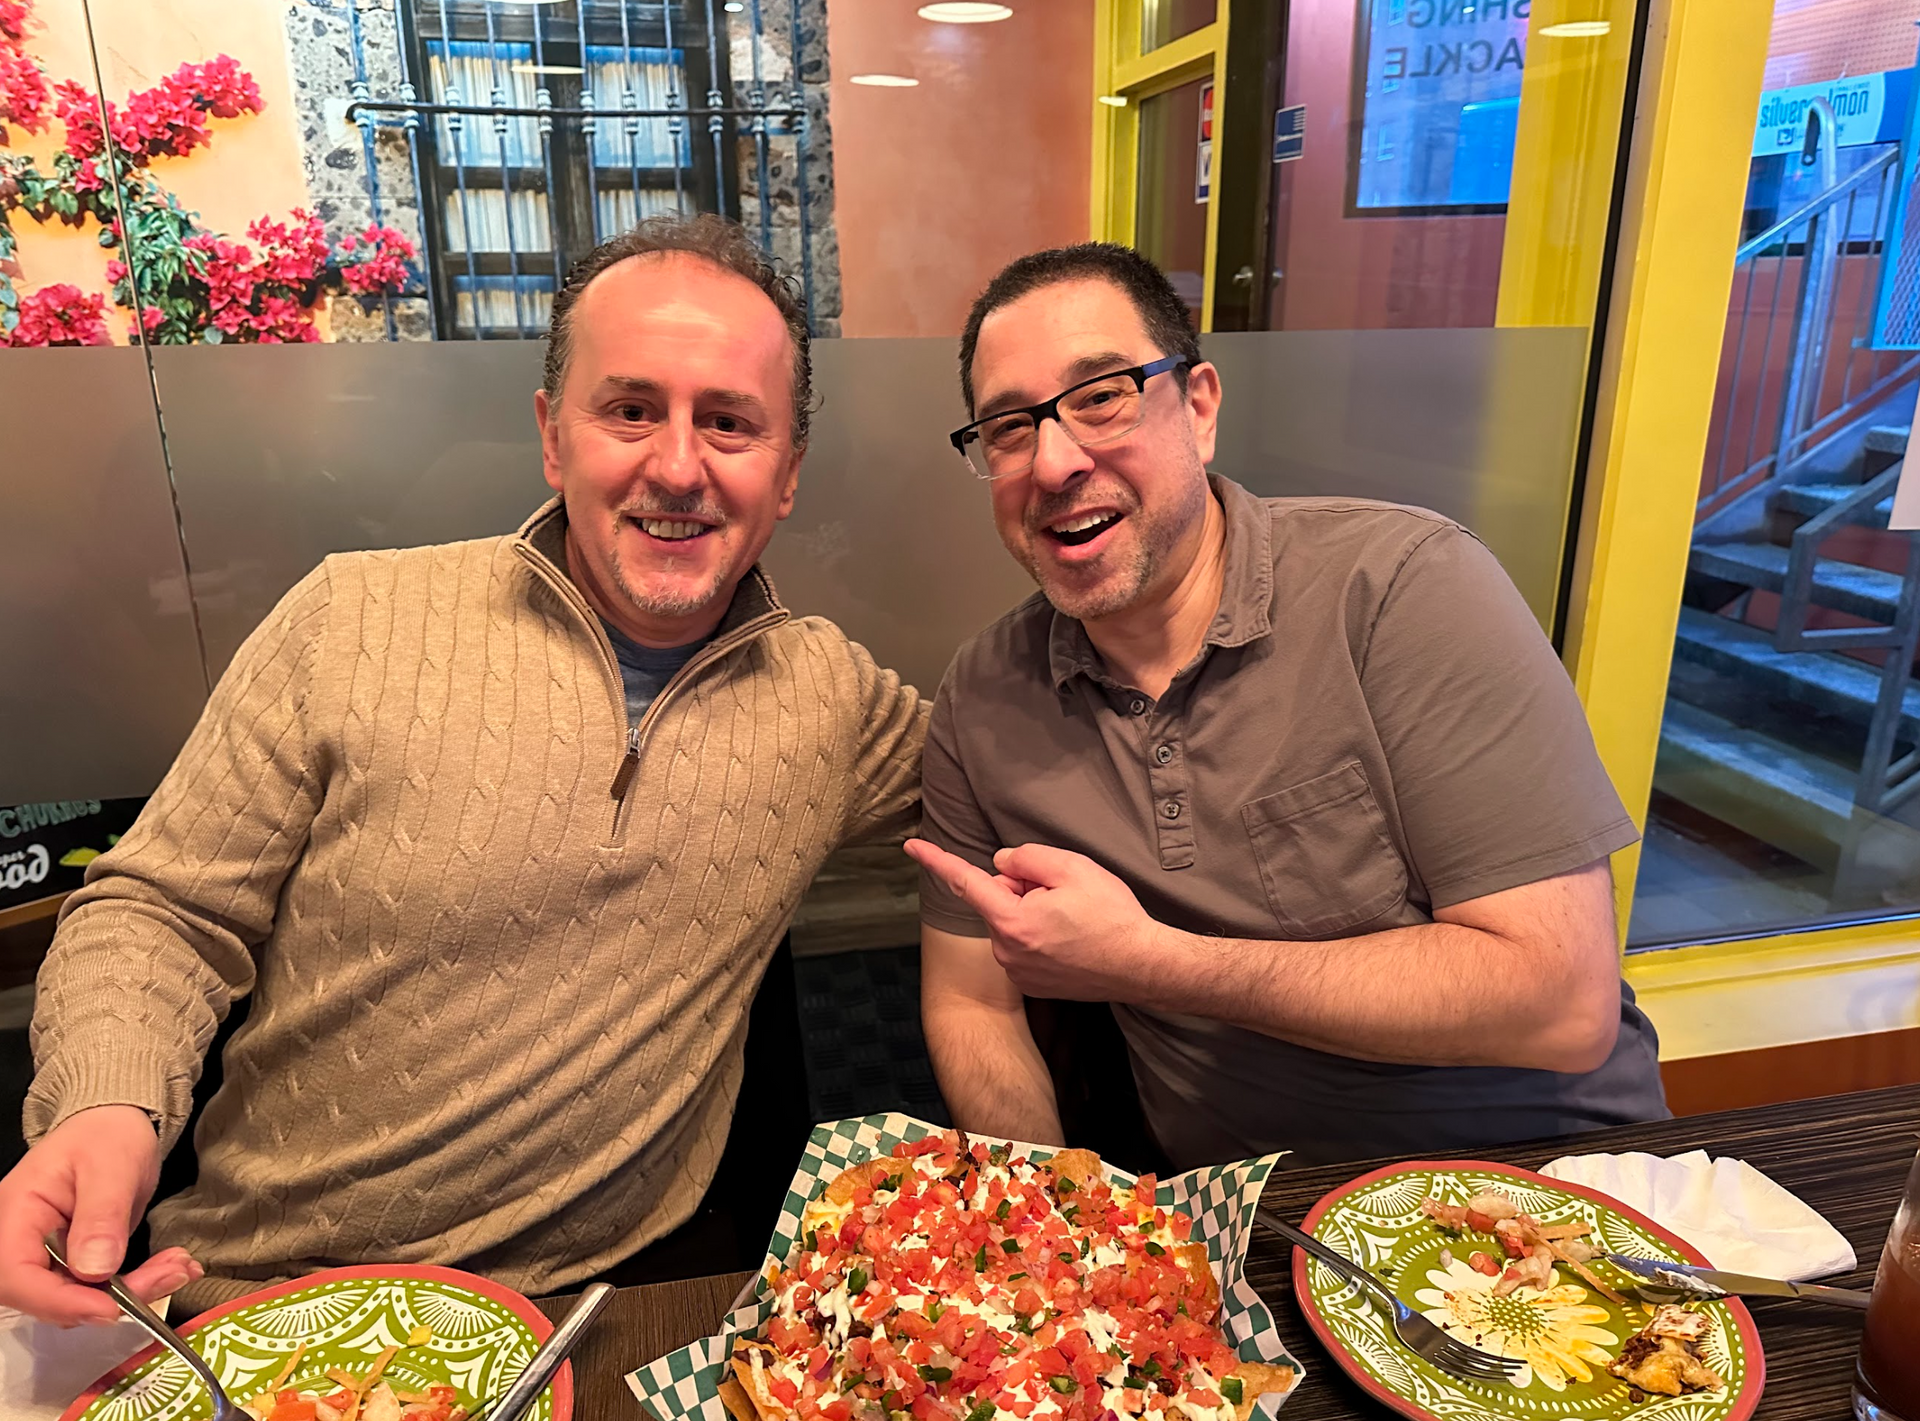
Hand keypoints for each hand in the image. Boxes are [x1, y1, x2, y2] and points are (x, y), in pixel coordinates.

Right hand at [0, 1104, 199, 1324]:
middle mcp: (21, 1243)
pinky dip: (138, 1284)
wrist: (115, 1124)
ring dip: (133, 1293)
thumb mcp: (111, 1165)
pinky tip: (173, 1268)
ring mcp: (46, 1256)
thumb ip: (102, 1215)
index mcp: (13, 1216)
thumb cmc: (105, 1134)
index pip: (17, 1277)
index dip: (60, 1302)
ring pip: (79, 1298)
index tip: (110, 1308)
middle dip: (111, 1298)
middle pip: (49, 1296)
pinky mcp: (73, 1262)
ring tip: (179, 1266)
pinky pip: (99, 1288)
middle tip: (170, 1274)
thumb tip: (94, 1271)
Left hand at [905, 839, 1171, 1000]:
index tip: (910, 846)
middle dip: (1021, 888)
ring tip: (1075, 919)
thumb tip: (1001, 865)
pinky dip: (1041, 935)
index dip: (936, 861)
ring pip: (1012, 923)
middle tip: (1064, 894)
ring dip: (1033, 913)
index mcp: (1012, 921)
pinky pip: (1024, 946)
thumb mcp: (1072, 868)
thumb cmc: (1112, 916)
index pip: (965, 883)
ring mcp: (1019, 972)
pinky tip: (1073, 939)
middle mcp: (1007, 951)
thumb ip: (1026, 858)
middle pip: (998, 900)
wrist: (1144, 966)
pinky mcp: (1033, 985)